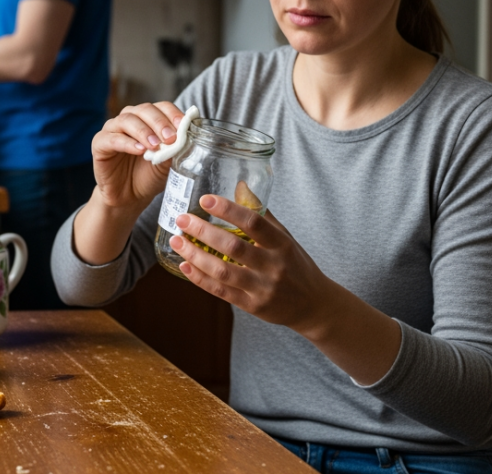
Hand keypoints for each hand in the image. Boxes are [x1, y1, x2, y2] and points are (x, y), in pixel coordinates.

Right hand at [90, 102, 186, 209]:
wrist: (129, 197)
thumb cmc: (148, 176)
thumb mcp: (167, 163)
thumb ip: (174, 149)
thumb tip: (185, 138)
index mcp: (147, 120)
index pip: (161, 107)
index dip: (172, 114)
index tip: (183, 126)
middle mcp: (129, 120)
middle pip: (144, 110)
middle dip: (159, 122)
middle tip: (171, 138)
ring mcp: (112, 130)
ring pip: (127, 120)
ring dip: (143, 131)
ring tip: (155, 146)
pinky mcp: (99, 144)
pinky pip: (112, 138)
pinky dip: (127, 143)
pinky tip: (139, 150)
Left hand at [169, 195, 325, 332]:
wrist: (314, 305)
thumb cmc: (296, 264)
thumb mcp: (285, 236)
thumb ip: (262, 213)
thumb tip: (240, 185)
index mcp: (282, 244)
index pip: (254, 222)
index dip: (229, 210)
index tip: (206, 199)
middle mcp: (273, 266)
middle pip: (234, 246)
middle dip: (203, 231)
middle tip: (182, 219)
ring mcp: (263, 288)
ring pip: (223, 271)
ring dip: (196, 255)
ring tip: (177, 240)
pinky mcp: (253, 306)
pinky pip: (221, 291)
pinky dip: (200, 278)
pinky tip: (185, 265)